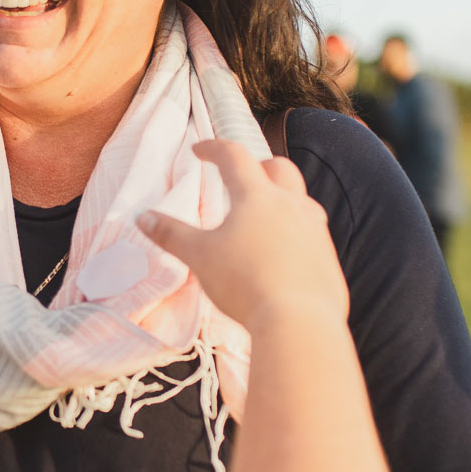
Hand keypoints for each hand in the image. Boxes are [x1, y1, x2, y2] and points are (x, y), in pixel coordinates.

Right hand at [140, 139, 348, 331]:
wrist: (298, 323)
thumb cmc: (244, 283)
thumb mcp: (199, 257)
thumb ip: (171, 234)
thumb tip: (142, 217)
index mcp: (257, 196)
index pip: (234, 157)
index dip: (214, 148)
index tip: (199, 150)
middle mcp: (291, 205)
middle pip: (279, 168)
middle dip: (258, 165)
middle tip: (240, 178)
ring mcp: (315, 231)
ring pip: (302, 200)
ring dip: (283, 198)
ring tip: (265, 215)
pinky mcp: (328, 259)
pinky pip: (313, 234)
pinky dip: (296, 232)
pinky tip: (284, 253)